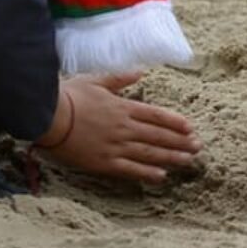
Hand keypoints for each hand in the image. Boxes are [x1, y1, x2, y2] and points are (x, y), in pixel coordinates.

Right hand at [39, 72, 202, 182]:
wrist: (47, 116)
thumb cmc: (68, 96)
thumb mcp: (96, 80)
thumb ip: (120, 78)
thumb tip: (139, 72)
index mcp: (123, 107)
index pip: (157, 115)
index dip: (175, 123)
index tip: (190, 128)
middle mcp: (124, 127)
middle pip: (158, 135)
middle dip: (180, 142)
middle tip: (198, 147)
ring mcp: (115, 146)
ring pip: (150, 153)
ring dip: (171, 157)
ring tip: (188, 161)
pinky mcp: (103, 163)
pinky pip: (130, 169)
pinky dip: (147, 173)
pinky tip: (162, 176)